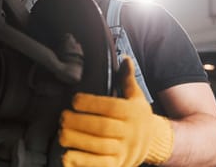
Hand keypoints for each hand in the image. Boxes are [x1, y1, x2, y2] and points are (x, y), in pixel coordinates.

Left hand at [59, 57, 173, 166]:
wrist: (153, 144)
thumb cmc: (137, 117)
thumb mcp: (136, 97)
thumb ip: (127, 79)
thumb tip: (125, 59)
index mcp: (133, 113)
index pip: (112, 107)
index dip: (91, 103)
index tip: (74, 100)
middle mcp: (130, 132)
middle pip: (103, 128)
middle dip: (80, 122)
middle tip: (63, 117)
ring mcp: (124, 151)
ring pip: (100, 147)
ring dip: (77, 141)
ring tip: (62, 133)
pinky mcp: (117, 165)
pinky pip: (100, 165)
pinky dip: (82, 162)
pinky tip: (66, 156)